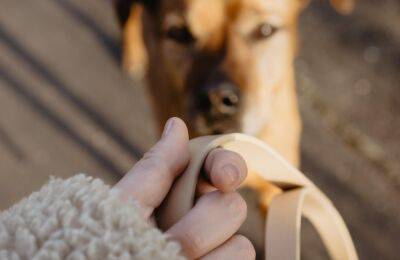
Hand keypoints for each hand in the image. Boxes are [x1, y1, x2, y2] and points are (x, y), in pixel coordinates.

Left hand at [114, 117, 254, 258]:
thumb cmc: (98, 244)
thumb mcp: (122, 209)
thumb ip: (155, 169)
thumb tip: (177, 124)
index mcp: (179, 197)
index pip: (219, 170)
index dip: (227, 165)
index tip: (223, 178)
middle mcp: (200, 225)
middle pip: (232, 209)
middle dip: (199, 228)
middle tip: (167, 243)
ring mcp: (213, 257)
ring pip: (243, 249)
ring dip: (205, 259)